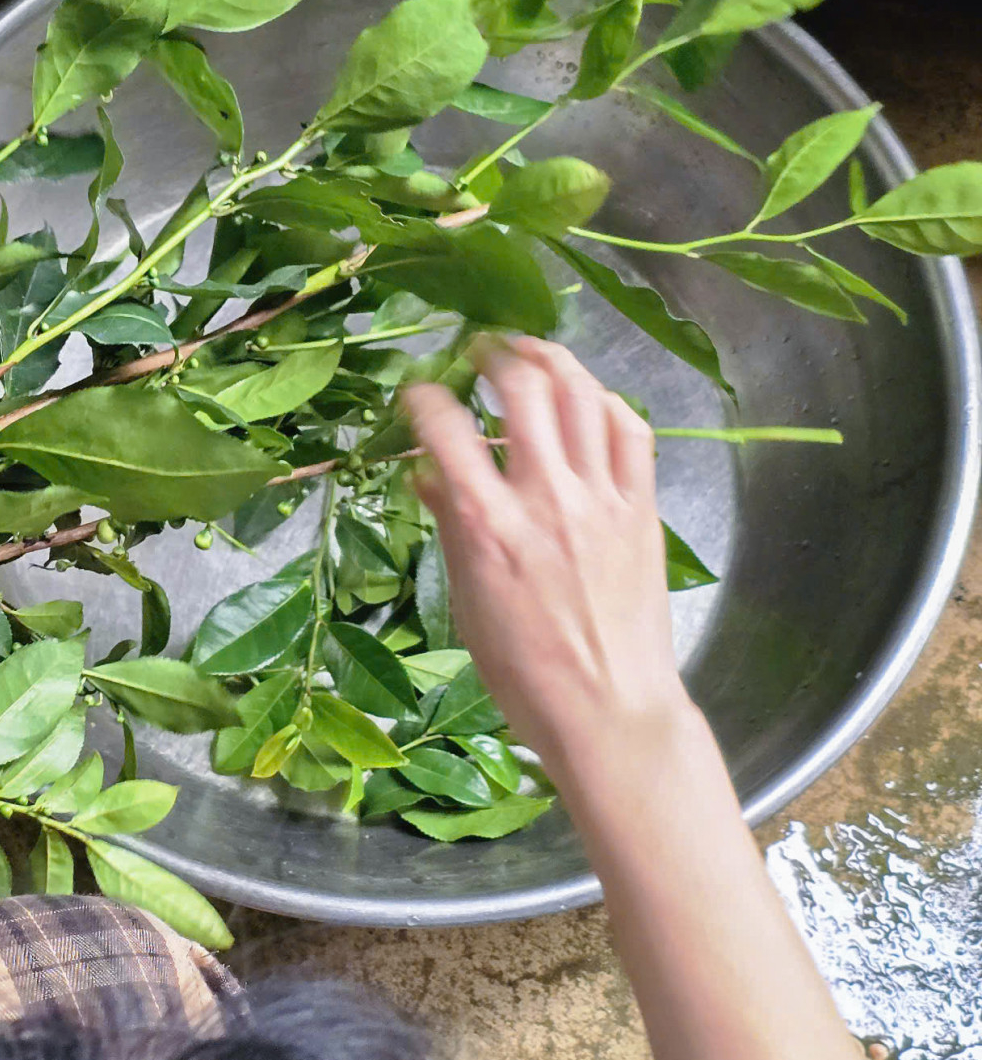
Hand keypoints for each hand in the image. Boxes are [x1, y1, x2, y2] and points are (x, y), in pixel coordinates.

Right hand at [401, 336, 692, 780]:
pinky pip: (629, 432)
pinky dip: (606, 402)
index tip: (417, 391)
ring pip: (581, 396)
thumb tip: (427, 475)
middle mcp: (544, 498)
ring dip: (552, 359)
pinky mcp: (641, 509)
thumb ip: (450, 526)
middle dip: (496, 354)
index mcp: (487, 525)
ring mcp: (600, 499)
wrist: (608, 710)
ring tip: (531, 349)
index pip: (445, 430)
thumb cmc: (523, 672)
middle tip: (481, 349)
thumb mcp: (467, 600)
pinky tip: (590, 398)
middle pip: (523, 389)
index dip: (425, 397)